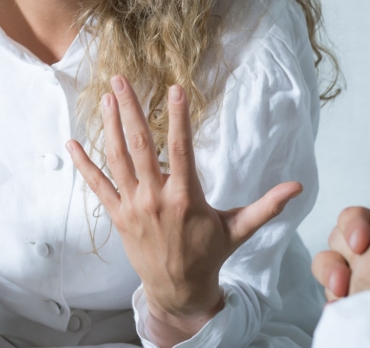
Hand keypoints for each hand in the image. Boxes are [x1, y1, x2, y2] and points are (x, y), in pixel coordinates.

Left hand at [67, 76, 301, 347]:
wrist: (177, 290)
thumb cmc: (210, 254)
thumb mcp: (239, 229)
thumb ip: (267, 206)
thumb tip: (297, 187)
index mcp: (185, 198)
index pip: (181, 149)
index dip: (177, 118)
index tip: (174, 89)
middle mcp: (155, 198)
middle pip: (140, 146)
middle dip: (130, 110)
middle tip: (121, 79)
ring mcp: (133, 206)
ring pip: (117, 159)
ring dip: (110, 126)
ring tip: (107, 97)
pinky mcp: (117, 215)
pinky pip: (97, 185)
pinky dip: (84, 164)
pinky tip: (72, 143)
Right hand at [313, 195, 369, 325]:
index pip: (368, 213)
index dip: (360, 220)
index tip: (368, 238)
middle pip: (343, 233)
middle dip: (343, 240)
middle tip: (358, 253)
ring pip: (333, 263)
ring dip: (331, 271)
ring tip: (342, 288)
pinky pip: (341, 300)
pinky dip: (338, 304)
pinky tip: (342, 309)